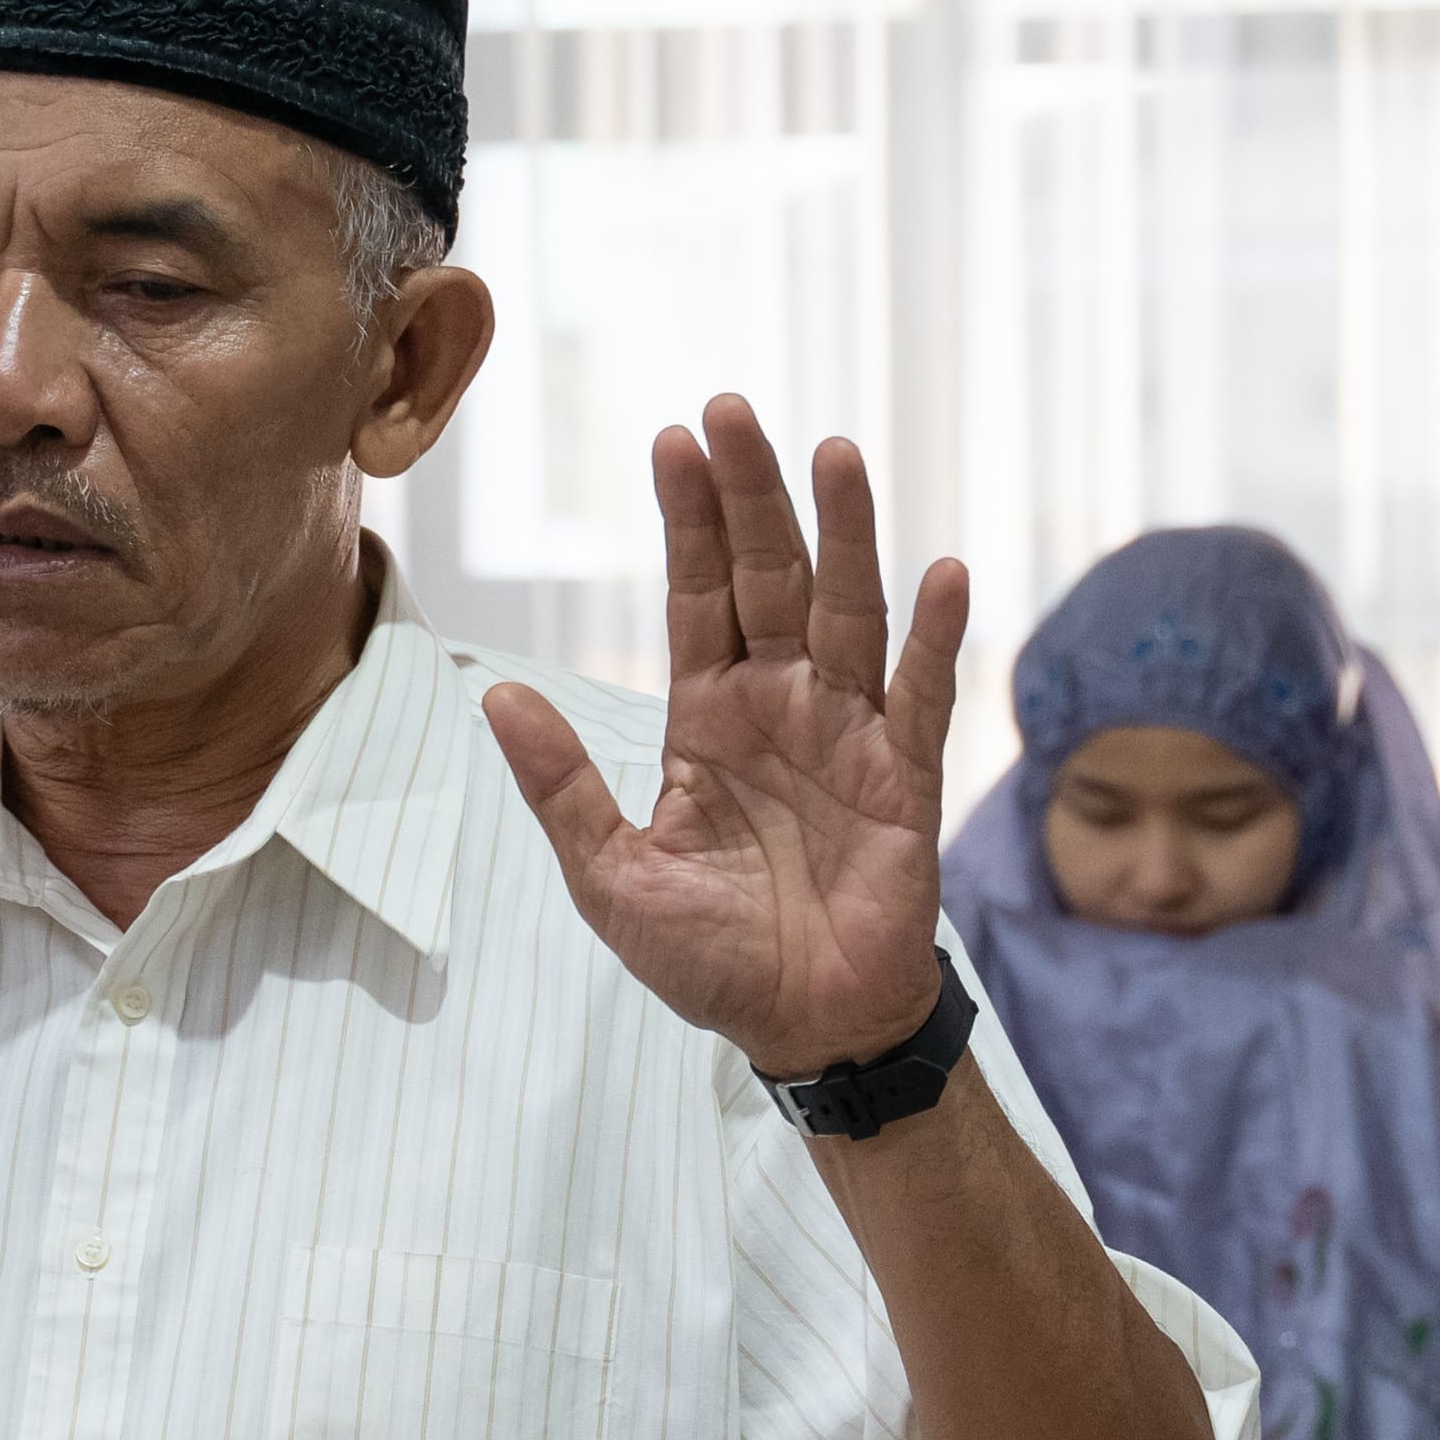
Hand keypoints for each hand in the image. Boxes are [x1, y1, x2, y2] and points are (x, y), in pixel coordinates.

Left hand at [485, 396, 959, 1072]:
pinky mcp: (907, 778)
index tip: (672, 439)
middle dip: (752, 495)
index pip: (698, 596)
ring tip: (835, 451)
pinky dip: (937, 637)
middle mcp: (782, 706)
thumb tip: (496, 695)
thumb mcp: (613, 877)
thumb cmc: (712, 961)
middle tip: (733, 409)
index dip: (687, 520)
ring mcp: (849, 734)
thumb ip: (564, 786)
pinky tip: (944, 573)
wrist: (806, 1031)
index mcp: (710, 718)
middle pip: (769, 577)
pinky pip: (924, 696)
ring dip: (845, 533)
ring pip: (849, 611)